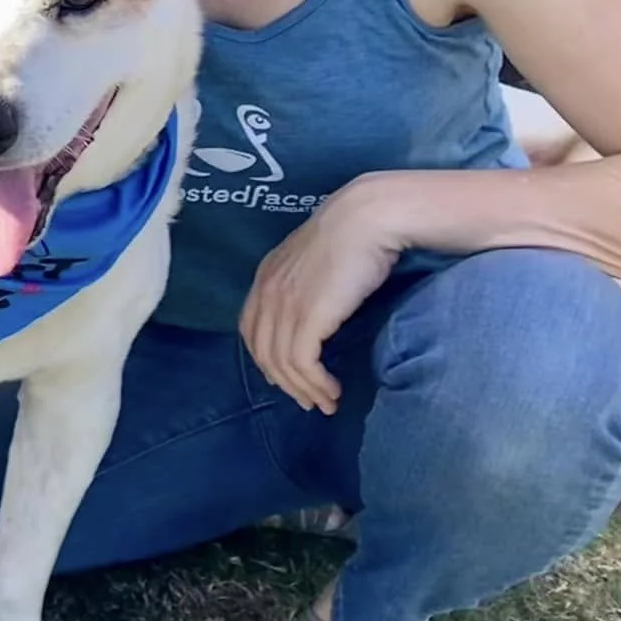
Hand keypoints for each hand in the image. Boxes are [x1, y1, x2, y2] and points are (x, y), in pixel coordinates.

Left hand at [239, 178, 404, 414]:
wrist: (369, 217)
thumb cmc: (355, 233)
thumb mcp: (318, 260)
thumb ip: (307, 284)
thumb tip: (318, 313)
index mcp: (266, 276)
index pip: (251, 328)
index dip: (267, 358)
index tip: (288, 377)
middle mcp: (267, 292)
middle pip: (263, 352)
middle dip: (285, 383)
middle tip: (310, 401)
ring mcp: (284, 305)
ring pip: (282, 364)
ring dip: (305, 390)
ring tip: (327, 403)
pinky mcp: (307, 317)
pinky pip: (302, 364)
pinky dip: (316, 384)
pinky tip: (333, 391)